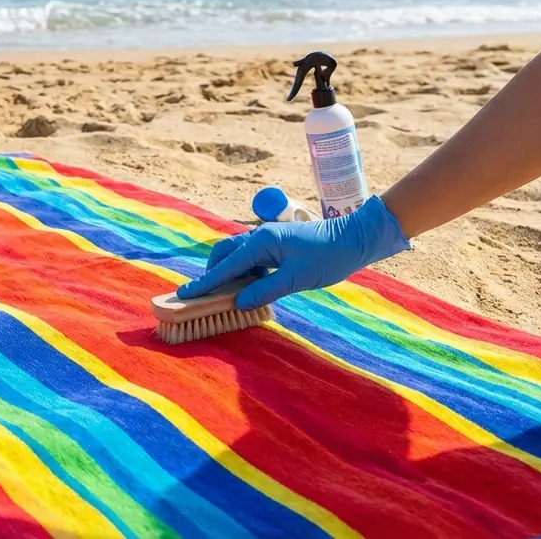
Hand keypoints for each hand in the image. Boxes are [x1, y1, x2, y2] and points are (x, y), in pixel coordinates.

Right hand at [176, 196, 411, 309]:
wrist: (356, 238)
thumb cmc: (329, 256)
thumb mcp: (297, 278)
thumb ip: (265, 290)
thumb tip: (239, 302)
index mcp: (261, 242)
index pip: (225, 266)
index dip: (205, 283)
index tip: (184, 294)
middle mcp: (259, 237)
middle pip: (224, 255)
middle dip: (212, 274)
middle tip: (205, 296)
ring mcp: (267, 240)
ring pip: (237, 257)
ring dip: (228, 274)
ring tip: (227, 295)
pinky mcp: (276, 246)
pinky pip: (251, 259)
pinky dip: (244, 273)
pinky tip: (250, 287)